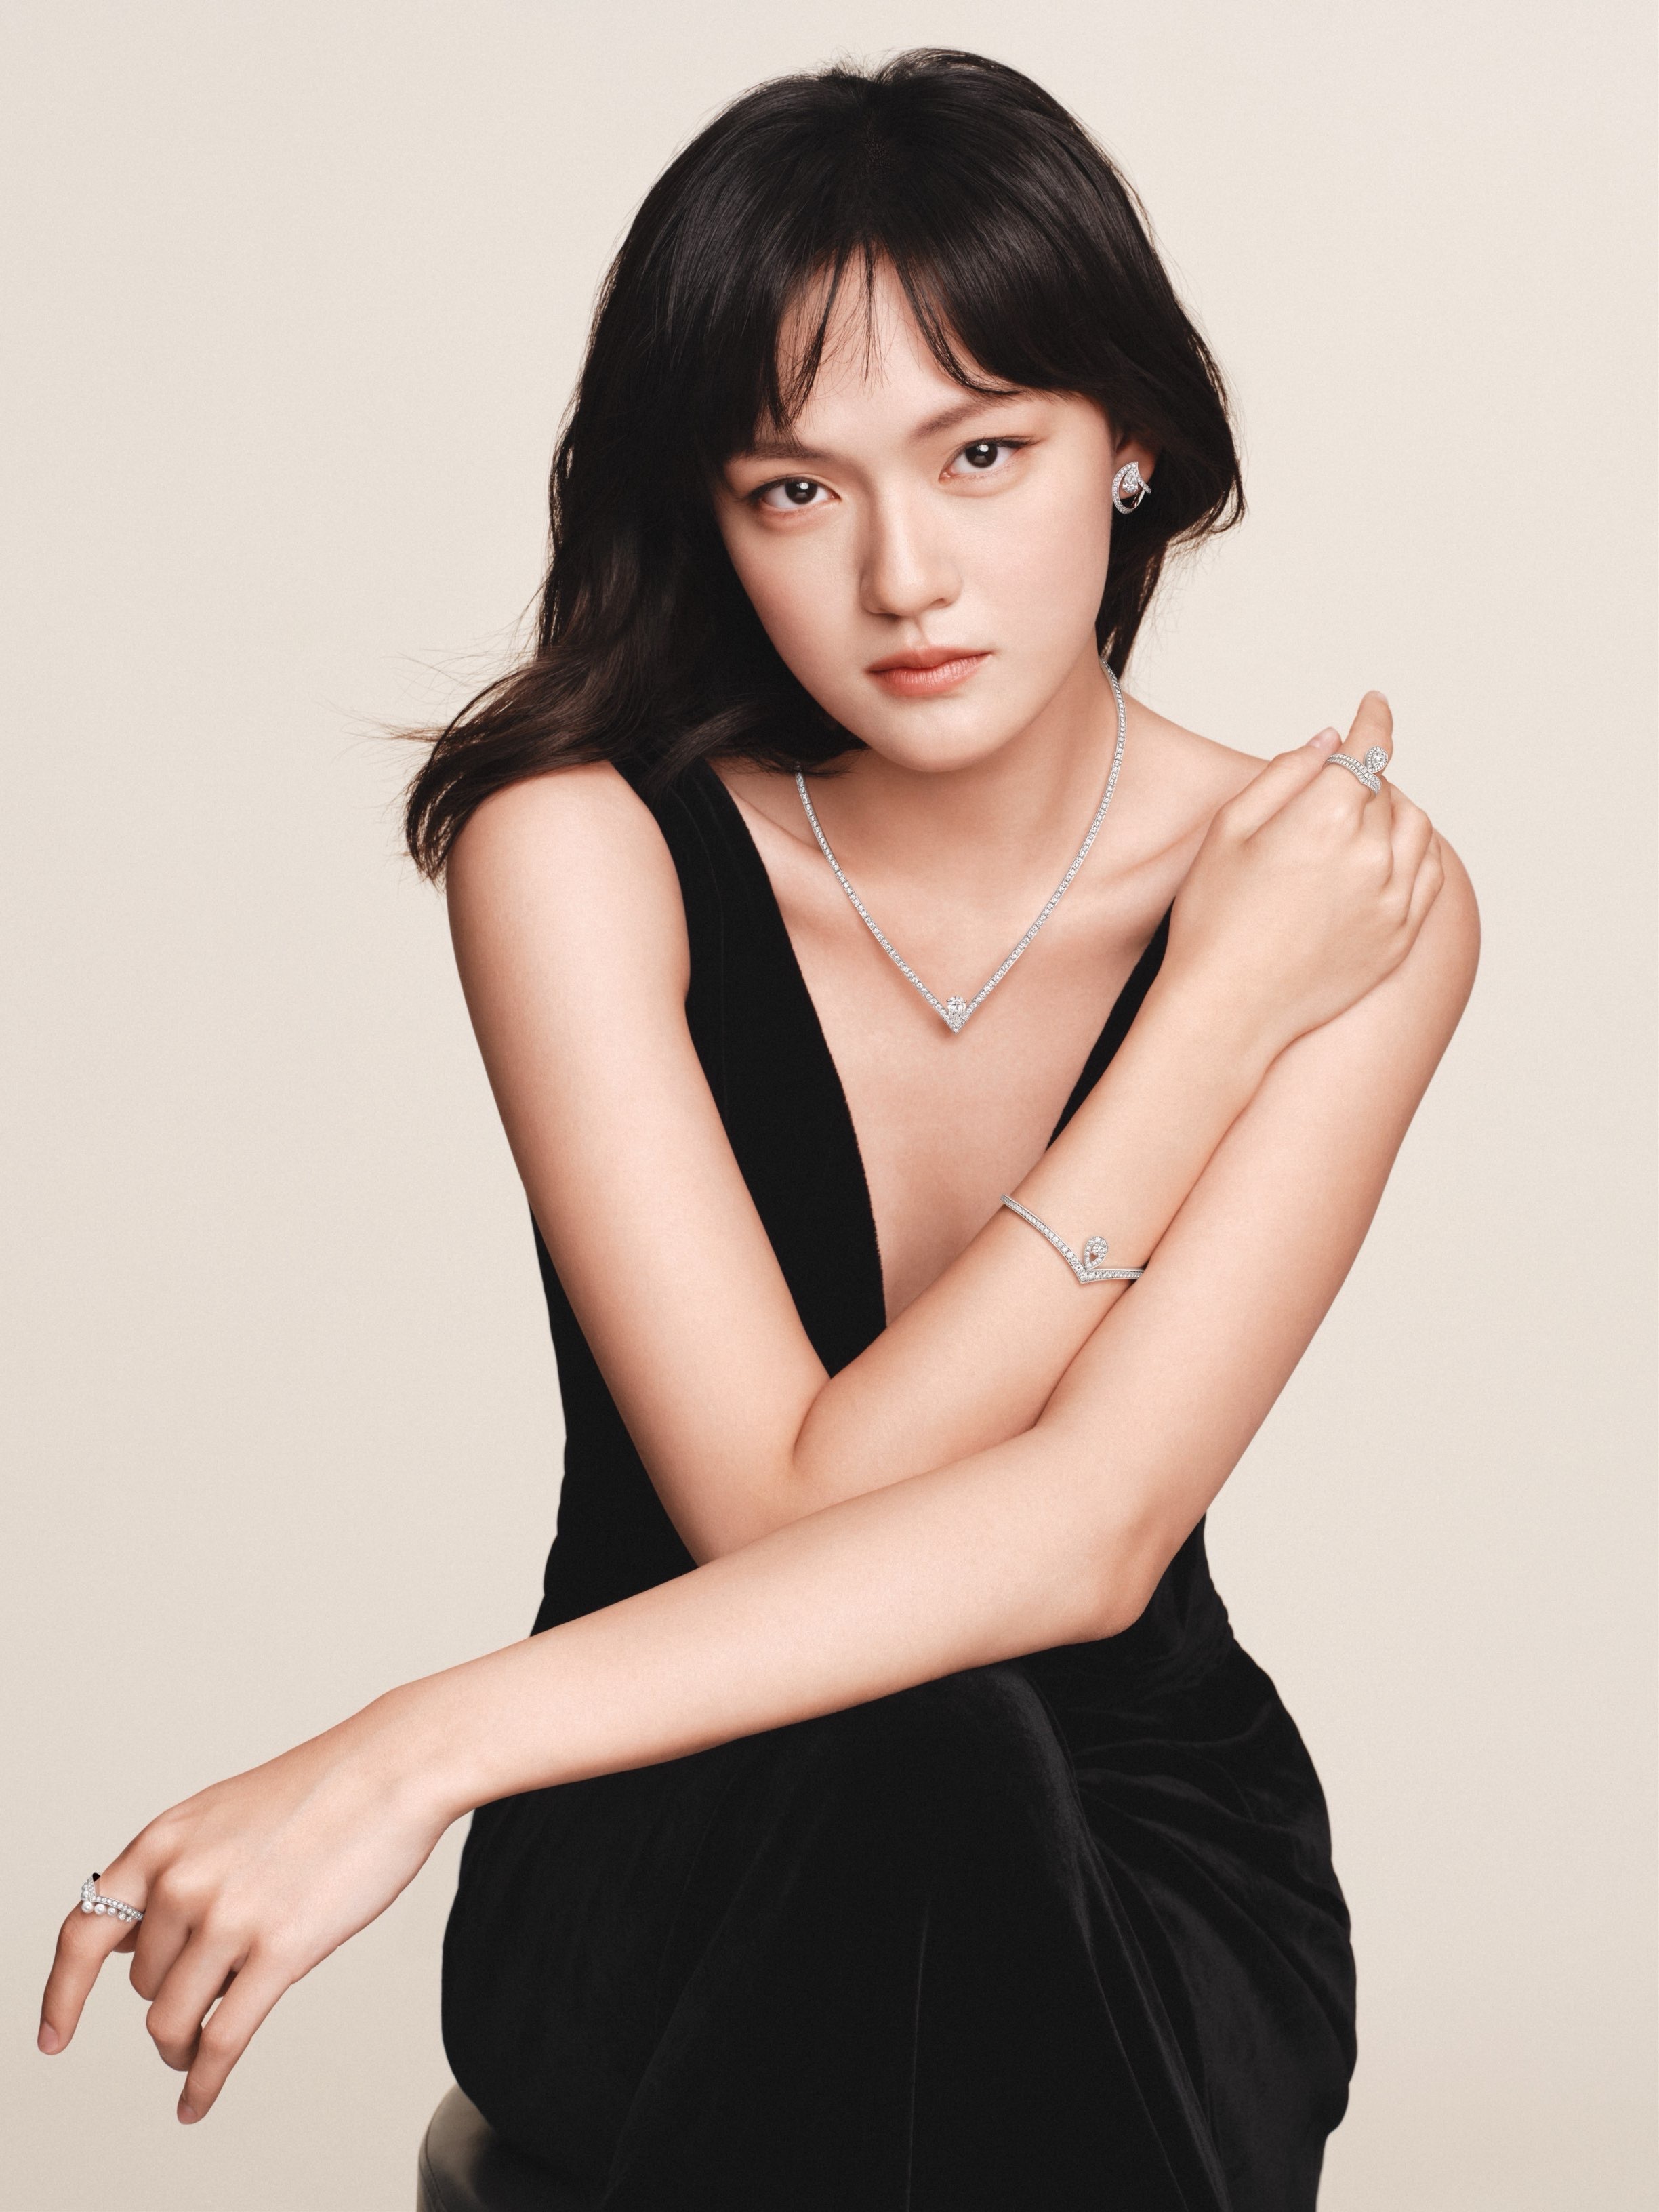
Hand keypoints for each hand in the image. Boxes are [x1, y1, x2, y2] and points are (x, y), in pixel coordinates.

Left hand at [38, 1688, 452, 2120]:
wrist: (393, 1768)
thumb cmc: (320, 1790)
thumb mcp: (218, 1815)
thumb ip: (169, 1873)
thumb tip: (125, 1942)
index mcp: (163, 1843)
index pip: (82, 1933)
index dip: (60, 1994)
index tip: (54, 2036)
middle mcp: (183, 1880)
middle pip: (142, 1987)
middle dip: (169, 2000)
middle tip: (204, 1996)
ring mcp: (229, 1917)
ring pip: (171, 2022)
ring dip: (181, 2046)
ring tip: (197, 2048)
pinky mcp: (279, 1951)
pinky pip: (219, 2042)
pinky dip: (201, 2084)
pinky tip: (195, 2100)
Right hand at [1163, 693, 1443, 1055]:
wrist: (1227, 1009)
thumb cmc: (1214, 920)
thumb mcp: (1229, 831)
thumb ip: (1284, 775)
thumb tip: (1328, 741)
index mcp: (1326, 818)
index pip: (1367, 749)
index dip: (1372, 719)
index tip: (1373, 704)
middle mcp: (1371, 854)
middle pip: (1385, 790)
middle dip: (1362, 779)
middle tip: (1333, 788)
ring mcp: (1393, 900)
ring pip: (1416, 829)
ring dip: (1394, 812)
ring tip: (1360, 820)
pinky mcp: (1401, 936)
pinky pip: (1430, 876)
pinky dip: (1417, 852)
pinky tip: (1390, 854)